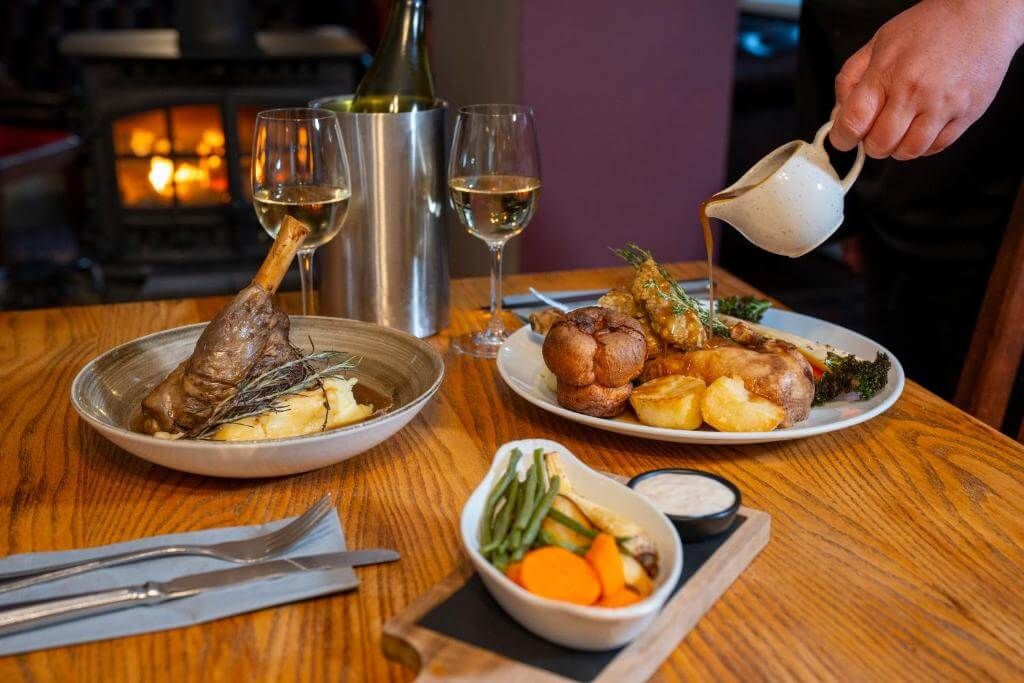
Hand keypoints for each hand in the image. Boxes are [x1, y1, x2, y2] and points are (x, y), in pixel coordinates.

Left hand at [830, 0, 1023, 159]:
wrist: (982, 14)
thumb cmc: (929, 26)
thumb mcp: (878, 43)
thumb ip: (851, 78)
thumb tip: (838, 114)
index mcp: (887, 73)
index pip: (853, 122)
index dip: (842, 137)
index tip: (844, 137)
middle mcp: (914, 91)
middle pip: (880, 145)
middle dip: (871, 144)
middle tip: (876, 130)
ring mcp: (943, 105)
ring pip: (909, 152)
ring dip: (898, 148)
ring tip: (901, 128)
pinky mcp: (967, 114)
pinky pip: (937, 147)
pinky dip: (924, 145)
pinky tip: (922, 126)